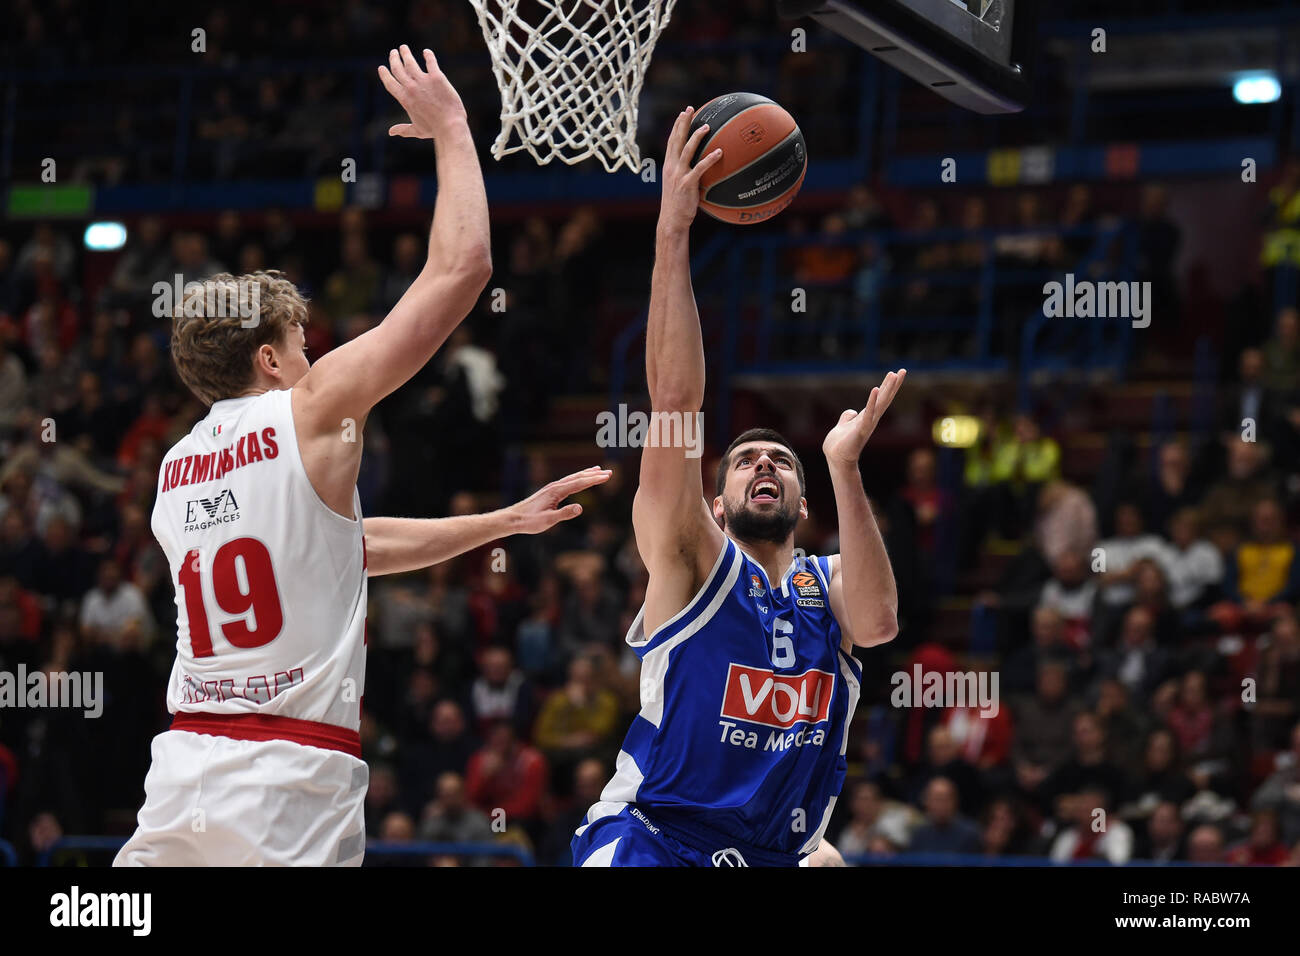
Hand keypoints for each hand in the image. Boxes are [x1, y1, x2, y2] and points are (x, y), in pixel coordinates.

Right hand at [378, 45, 466, 139]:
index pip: (390, 83)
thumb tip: (391, 132)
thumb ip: (403, 129)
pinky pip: (430, 61)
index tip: (382, 68)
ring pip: (410, 62)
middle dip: (394, 59)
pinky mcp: (437, 77)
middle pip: (398, 68)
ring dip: (405, 53)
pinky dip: (428, 55)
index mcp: (404, 99)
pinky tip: (427, 52)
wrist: (450, 126)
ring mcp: (423, 81)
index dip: (384, 74)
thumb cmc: (434, 129)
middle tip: (394, 52)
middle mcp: (411, 88)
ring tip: (403, 48)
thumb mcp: (416, 130)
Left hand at [506, 466, 612, 533]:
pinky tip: (578, 480)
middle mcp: (555, 486)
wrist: (513, 518)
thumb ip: (564, 514)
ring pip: (572, 478)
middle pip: (577, 477)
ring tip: (597, 470)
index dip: (594, 479)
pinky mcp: (549, 492)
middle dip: (594, 474)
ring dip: (586, 474)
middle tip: (609, 472)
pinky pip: (567, 482)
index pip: (579, 483)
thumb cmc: (530, 521)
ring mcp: (552, 488)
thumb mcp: (548, 521)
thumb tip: (581, 508)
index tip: (607, 476)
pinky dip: (577, 479)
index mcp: (556, 491)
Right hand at [658, 107, 724, 235]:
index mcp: (669, 165)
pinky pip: (699, 168)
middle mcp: (671, 167)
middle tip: (690, 109)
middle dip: (683, 123)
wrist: (672, 220)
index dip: (677, 125)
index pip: (672, 141)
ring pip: (687, 150)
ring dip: (696, 137)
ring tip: (706, 126)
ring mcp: (678, 175)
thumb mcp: (679, 185)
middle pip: (676, 140)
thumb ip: (687, 173)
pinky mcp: (687, 184)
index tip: (683, 113)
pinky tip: (719, 152)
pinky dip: (709, 159)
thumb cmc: (678, 205)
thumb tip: (702, 167)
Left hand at [822, 369, 906, 467]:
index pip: (880, 398)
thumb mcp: (842, 426)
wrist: (835, 459)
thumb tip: (852, 411)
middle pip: (885, 398)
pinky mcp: (860, 430)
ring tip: (894, 375)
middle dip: (893, 384)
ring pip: (880, 403)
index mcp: (866, 416)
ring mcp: (867, 424)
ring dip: (887, 388)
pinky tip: (876, 390)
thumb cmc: (839, 445)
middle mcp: (870, 419)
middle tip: (903, 370)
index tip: (896, 373)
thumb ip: (847, 417)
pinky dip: (872, 402)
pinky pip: (868, 413)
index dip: (888, 386)